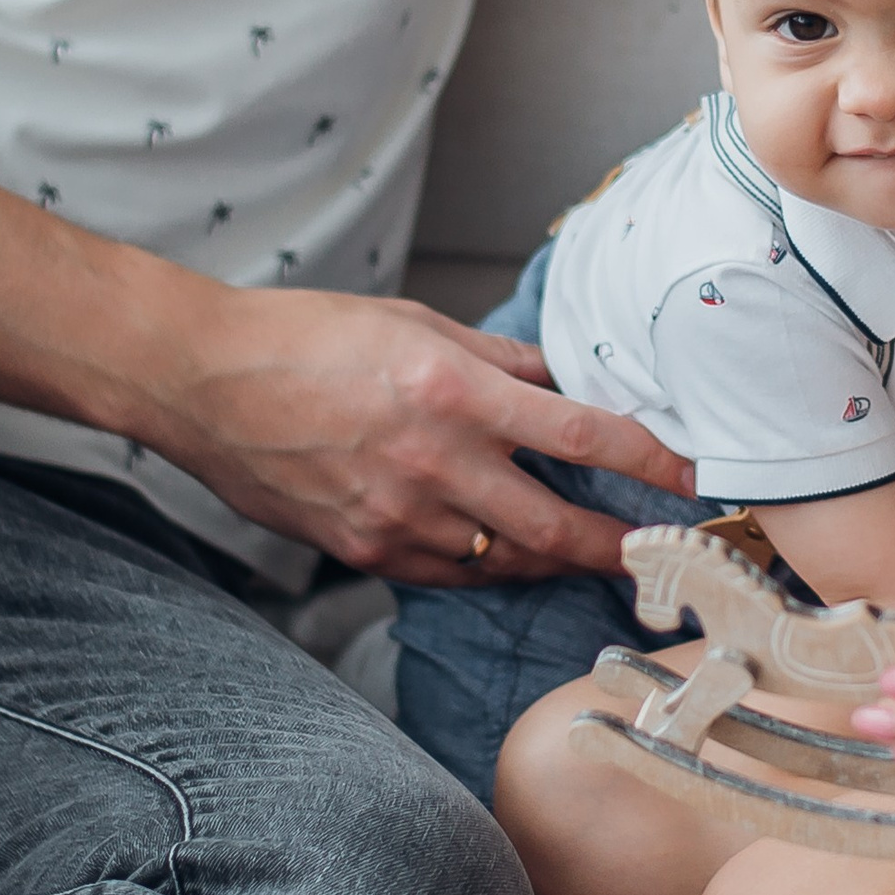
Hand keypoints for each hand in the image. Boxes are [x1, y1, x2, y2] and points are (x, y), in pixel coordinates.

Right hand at [139, 285, 694, 585]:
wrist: (201, 381)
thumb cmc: (307, 338)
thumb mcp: (417, 324)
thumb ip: (501, 361)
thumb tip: (567, 383)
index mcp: (453, 392)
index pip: (581, 436)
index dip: (650, 463)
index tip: (693, 479)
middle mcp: (432, 461)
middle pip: (557, 525)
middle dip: (621, 546)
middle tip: (663, 556)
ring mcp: (396, 515)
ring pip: (507, 559)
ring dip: (559, 560)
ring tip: (595, 555)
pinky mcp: (364, 548)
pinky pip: (451, 571)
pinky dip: (490, 565)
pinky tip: (511, 555)